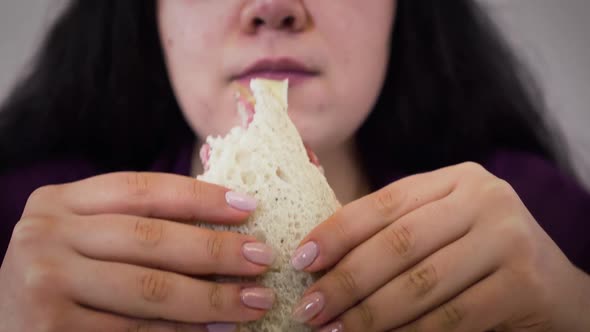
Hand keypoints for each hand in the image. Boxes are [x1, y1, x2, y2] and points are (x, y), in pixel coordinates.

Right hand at [0, 172, 275, 331]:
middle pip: (151, 238)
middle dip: (216, 250)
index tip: (248, 207)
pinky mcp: (51, 331)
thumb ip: (138, 223)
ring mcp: (45, 284)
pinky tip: (216, 329)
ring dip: (211, 297)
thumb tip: (226, 218)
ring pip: (149, 289)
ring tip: (254, 300)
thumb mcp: (88, 236)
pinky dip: (182, 331)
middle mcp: (46, 235)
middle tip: (262, 257)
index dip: (201, 196)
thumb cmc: (64, 276)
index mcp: (60, 201)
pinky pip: (135, 330)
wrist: (8, 326)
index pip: (142, 189)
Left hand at [290, 162, 589, 331]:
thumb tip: (319, 257)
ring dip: (370, 314)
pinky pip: (452, 317)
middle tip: (309, 309)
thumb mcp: (440, 230)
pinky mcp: (524, 282)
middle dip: (346, 281)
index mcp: (455, 179)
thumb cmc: (479, 258)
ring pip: (421, 282)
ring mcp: (508, 237)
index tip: (301, 260)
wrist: (554, 290)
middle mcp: (484, 198)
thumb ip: (393, 233)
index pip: (383, 203)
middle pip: (398, 242)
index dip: (337, 232)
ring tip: (333, 331)